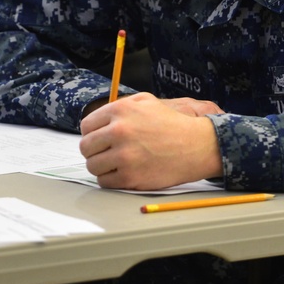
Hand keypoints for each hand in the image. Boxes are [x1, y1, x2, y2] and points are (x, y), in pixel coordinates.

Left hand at [79, 93, 221, 189]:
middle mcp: (119, 131)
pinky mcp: (131, 177)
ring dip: (101, 166)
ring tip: (115, 164)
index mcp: (120, 110)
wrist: (197, 146)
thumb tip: (98, 120)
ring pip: (93, 166)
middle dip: (94, 151)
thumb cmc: (172, 124)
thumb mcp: (146, 101)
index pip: (86, 126)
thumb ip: (120, 106)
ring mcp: (124, 155)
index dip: (91, 133)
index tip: (99, 139)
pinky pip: (104, 182)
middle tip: (106, 153)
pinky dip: (110, 180)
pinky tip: (122, 173)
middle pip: (86, 147)